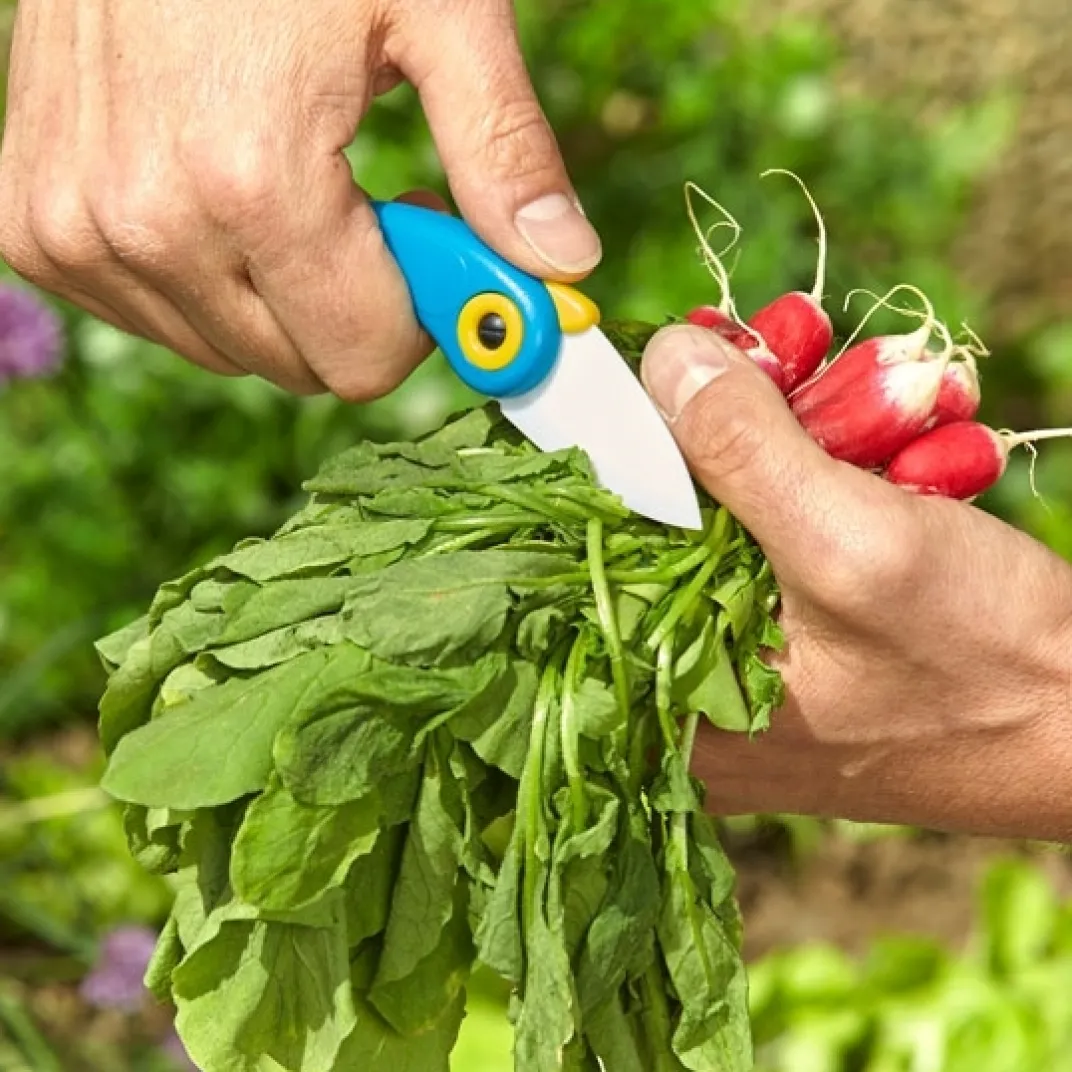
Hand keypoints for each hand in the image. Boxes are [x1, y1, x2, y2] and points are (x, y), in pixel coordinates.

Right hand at [0, 0, 600, 396]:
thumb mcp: (437, 12)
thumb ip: (503, 151)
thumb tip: (563, 264)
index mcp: (251, 183)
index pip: (366, 358)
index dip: (420, 314)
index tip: (430, 240)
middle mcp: (146, 224)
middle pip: (301, 367)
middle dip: (352, 304)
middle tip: (361, 201)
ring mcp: (75, 232)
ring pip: (230, 350)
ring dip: (279, 292)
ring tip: (287, 177)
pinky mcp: (36, 228)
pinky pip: (156, 317)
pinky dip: (204, 277)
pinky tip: (212, 189)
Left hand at [641, 325, 1071, 840]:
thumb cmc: (988, 667)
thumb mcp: (856, 546)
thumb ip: (743, 452)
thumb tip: (662, 360)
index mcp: (674, 698)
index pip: (593, 548)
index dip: (624, 439)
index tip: (667, 358)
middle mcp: (696, 687)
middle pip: (671, 516)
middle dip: (741, 422)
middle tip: (800, 345)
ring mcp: (752, 658)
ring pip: (739, 510)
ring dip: (814, 433)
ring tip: (903, 394)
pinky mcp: (804, 631)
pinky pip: (791, 529)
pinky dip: (843, 472)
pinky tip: (915, 445)